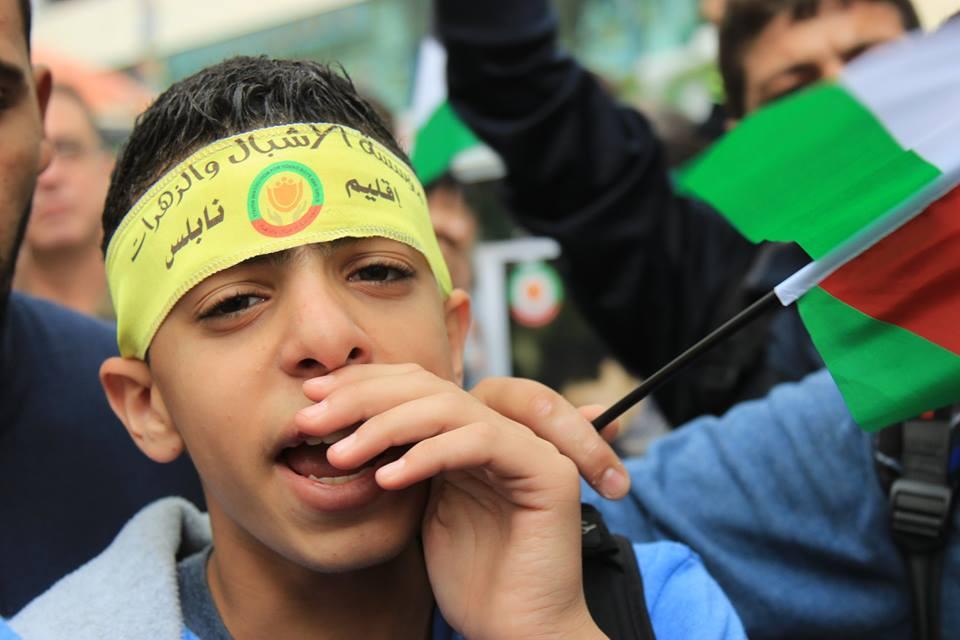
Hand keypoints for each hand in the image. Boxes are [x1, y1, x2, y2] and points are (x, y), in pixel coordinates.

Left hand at [297, 364, 604, 639]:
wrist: (516, 634)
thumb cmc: (468, 580)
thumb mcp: (417, 508)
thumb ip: (398, 461)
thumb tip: (337, 425)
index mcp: (471, 434)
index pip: (416, 384)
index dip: (362, 383)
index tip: (310, 396)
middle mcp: (502, 431)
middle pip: (429, 385)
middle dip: (364, 396)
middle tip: (312, 419)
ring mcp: (530, 447)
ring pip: (450, 407)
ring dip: (385, 425)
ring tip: (339, 455)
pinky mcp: (548, 472)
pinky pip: (480, 441)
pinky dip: (428, 454)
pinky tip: (386, 478)